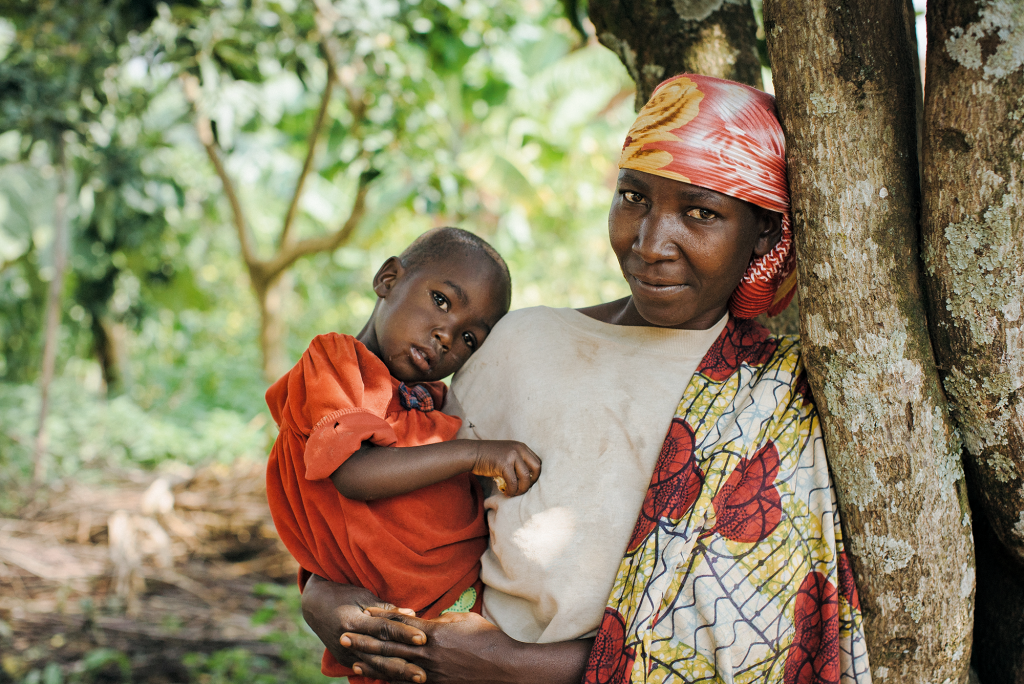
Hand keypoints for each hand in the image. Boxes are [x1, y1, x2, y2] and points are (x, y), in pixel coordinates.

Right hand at [300, 575, 427, 682]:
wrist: (314, 606)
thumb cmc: (343, 595)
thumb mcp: (363, 596)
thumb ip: (387, 609)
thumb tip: (412, 614)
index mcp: (353, 621)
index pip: (383, 629)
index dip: (403, 634)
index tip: (423, 638)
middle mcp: (348, 640)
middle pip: (379, 655)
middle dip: (403, 665)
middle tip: (423, 674)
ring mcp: (345, 653)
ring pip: (375, 667)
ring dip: (397, 675)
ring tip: (417, 679)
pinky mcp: (345, 660)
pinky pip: (368, 670)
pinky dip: (385, 675)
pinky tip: (400, 681)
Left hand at [349, 609, 522, 683]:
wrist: (504, 668)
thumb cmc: (488, 639)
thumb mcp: (464, 620)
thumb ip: (441, 620)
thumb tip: (426, 621)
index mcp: (433, 633)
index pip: (400, 623)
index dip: (380, 617)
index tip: (364, 613)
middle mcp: (427, 653)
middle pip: (389, 646)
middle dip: (365, 642)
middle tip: (343, 637)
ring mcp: (430, 673)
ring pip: (393, 668)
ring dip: (371, 665)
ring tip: (353, 662)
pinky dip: (391, 682)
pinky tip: (378, 682)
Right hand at [471, 441, 541, 495]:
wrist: (471, 453)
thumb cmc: (489, 457)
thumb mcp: (507, 454)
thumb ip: (518, 462)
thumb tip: (529, 480)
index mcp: (522, 446)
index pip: (537, 462)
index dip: (535, 475)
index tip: (527, 483)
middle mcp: (519, 448)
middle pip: (536, 468)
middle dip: (532, 482)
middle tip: (523, 489)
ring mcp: (512, 455)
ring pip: (525, 477)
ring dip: (522, 489)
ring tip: (514, 493)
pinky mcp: (504, 463)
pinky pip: (513, 482)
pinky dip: (511, 490)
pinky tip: (506, 493)